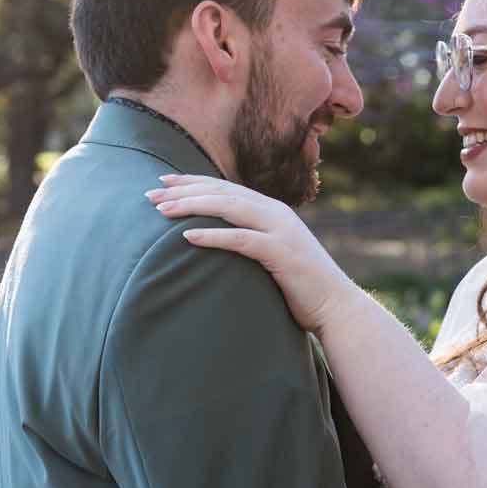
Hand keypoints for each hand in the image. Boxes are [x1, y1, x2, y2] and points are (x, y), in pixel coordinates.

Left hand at [147, 174, 365, 333]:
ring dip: (192, 207)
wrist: (335, 306)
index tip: (163, 182)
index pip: (225, 188)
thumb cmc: (299, 286)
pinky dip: (214, 236)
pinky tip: (188, 237)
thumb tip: (218, 239)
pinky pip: (241, 239)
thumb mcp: (271, 254)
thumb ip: (250, 240)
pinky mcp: (281, 253)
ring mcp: (279, 230)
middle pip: (222, 192)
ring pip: (229, 208)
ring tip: (162, 211)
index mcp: (270, 210)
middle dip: (184, 191)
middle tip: (151, 195)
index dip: (193, 182)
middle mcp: (274, 213)